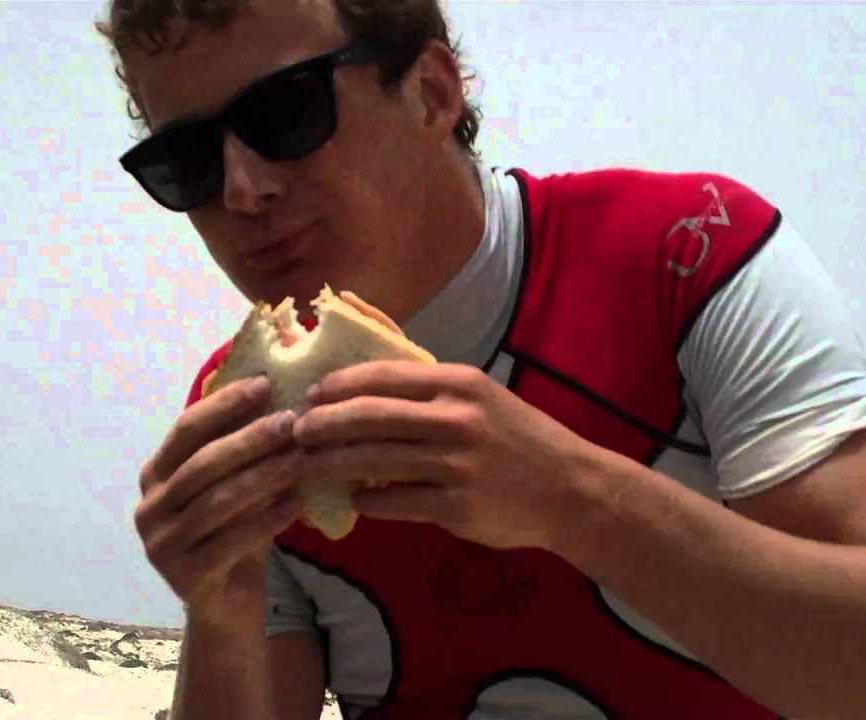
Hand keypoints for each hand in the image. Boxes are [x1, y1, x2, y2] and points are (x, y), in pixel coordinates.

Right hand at [134, 376, 303, 624]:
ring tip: (303, 459)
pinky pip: (232, 541)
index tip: (264, 384)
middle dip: (249, 439)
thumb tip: (278, 390)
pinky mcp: (185, 577)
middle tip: (292, 422)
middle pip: (202, 463)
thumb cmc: (235, 534)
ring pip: (218, 501)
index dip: (223, 405)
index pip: (186, 430)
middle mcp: (149, 508)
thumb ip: (243, 449)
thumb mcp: (236, 487)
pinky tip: (298, 503)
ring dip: (264, 476)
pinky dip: (268, 519)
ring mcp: (162, 545)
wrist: (227, 607)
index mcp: (155, 476)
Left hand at [291, 362, 593, 550]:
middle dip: (322, 424)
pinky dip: (368, 502)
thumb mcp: (479, 394)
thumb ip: (426, 381)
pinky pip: (395, 503)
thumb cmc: (517, 438)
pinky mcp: (456, 507)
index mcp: (459, 383)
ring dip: (330, 464)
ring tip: (304, 466)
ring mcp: (456, 465)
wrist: (571, 490)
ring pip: (374, 461)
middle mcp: (456, 419)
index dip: (339, 384)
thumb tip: (363, 357)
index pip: (384, 375)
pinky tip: (353, 500)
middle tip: (294, 431)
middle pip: (370, 417)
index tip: (311, 394)